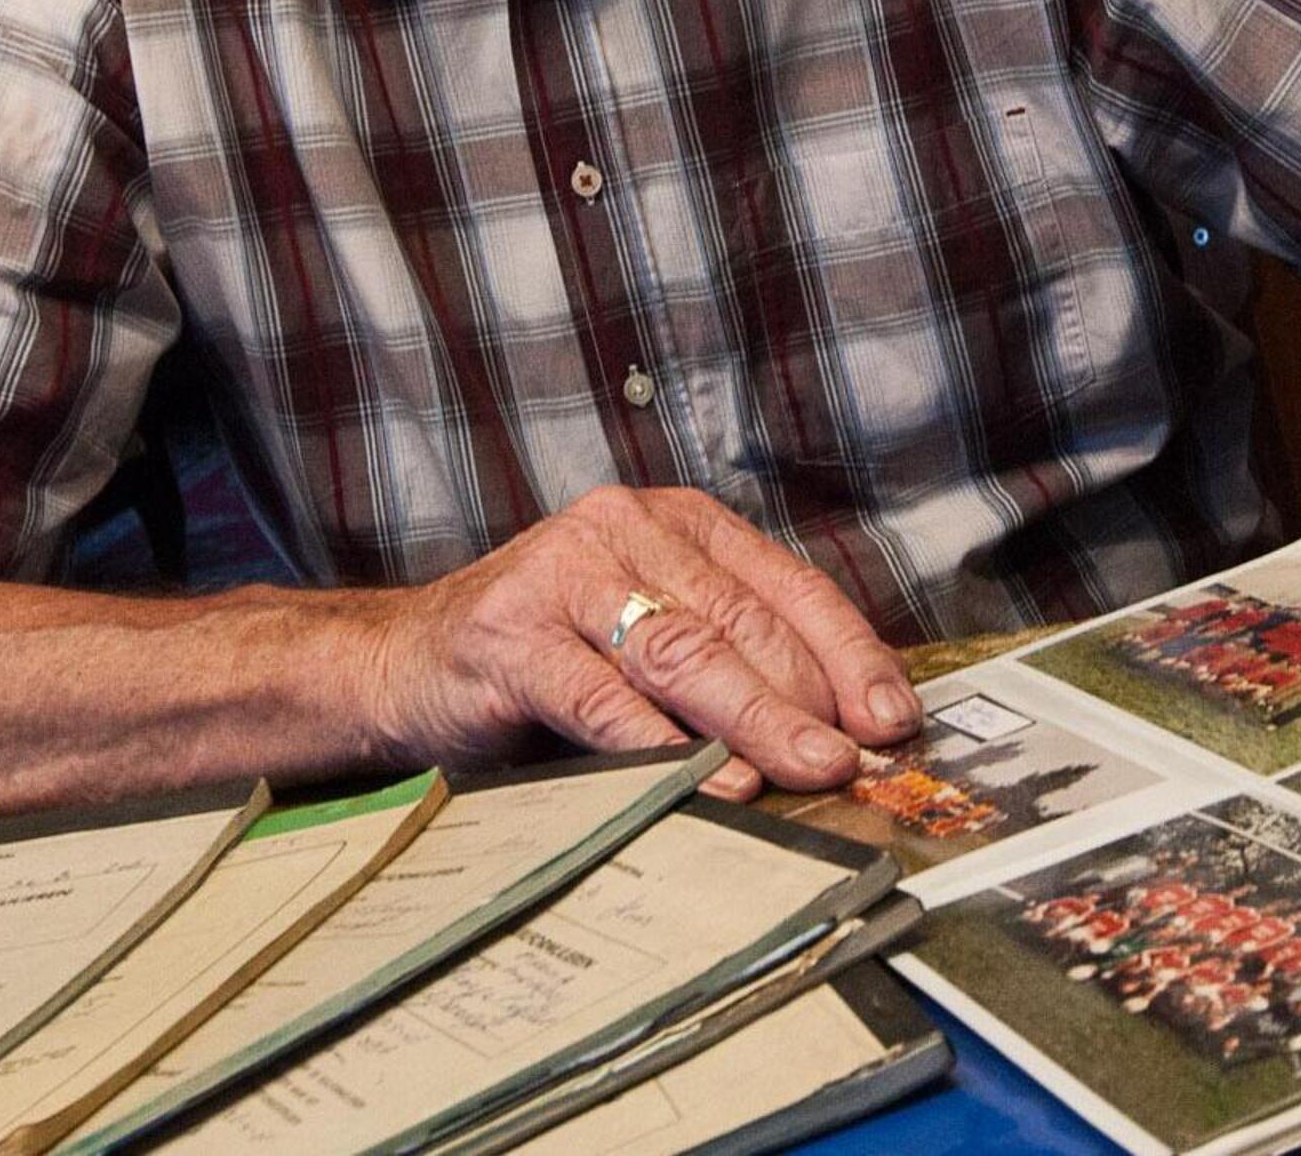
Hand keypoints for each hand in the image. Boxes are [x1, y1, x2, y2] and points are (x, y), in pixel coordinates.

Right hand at [366, 485, 921, 799]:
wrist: (407, 662)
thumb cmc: (548, 657)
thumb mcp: (649, 638)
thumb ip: (732, 664)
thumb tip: (843, 733)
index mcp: (676, 523)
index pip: (787, 585)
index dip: (849, 653)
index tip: (894, 717)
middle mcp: (622, 530)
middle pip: (740, 622)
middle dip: (808, 699)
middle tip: (856, 761)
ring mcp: (561, 575)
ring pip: (680, 651)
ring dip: (752, 719)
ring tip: (804, 767)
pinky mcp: (509, 635)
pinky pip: (599, 695)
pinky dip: (659, 741)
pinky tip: (705, 777)